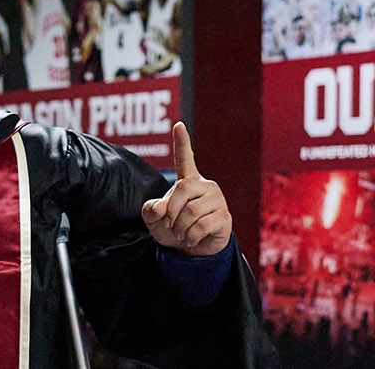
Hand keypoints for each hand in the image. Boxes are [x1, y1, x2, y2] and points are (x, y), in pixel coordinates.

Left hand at [139, 123, 231, 255]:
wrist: (190, 249)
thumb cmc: (171, 227)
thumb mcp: (154, 218)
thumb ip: (151, 209)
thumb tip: (160, 208)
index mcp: (188, 181)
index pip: (185, 158)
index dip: (181, 142)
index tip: (178, 125)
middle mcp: (205, 186)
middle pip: (182, 189)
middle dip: (170, 209)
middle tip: (168, 223)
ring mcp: (217, 201)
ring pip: (192, 211)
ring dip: (179, 227)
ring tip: (180, 232)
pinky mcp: (225, 218)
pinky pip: (202, 225)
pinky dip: (189, 236)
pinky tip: (190, 238)